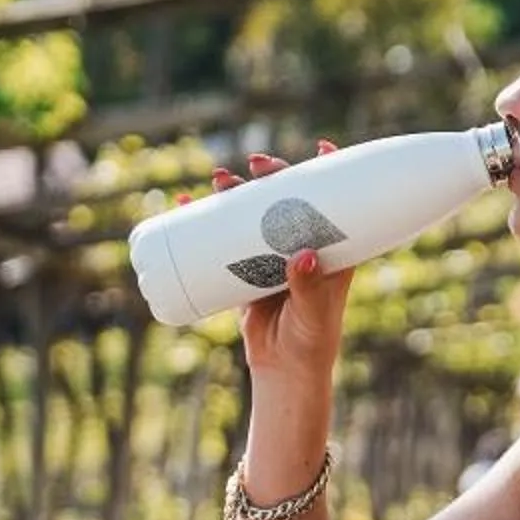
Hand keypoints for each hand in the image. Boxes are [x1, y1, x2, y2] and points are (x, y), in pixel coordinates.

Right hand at [189, 141, 356, 382]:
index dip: (327, 171)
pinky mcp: (245, 272)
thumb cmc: (310, 342)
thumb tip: (305, 256)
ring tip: (218, 180)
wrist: (284, 372)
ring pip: (252, 215)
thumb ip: (310, 287)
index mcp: (329, 249)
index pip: (332, 201)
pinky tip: (187, 205)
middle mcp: (300, 246)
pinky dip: (205, 222)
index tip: (321, 147)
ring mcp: (271, 257)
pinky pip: (224, 241)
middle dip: (269, 176)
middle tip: (255, 165)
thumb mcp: (313, 313)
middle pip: (285, 199)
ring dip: (234, 193)